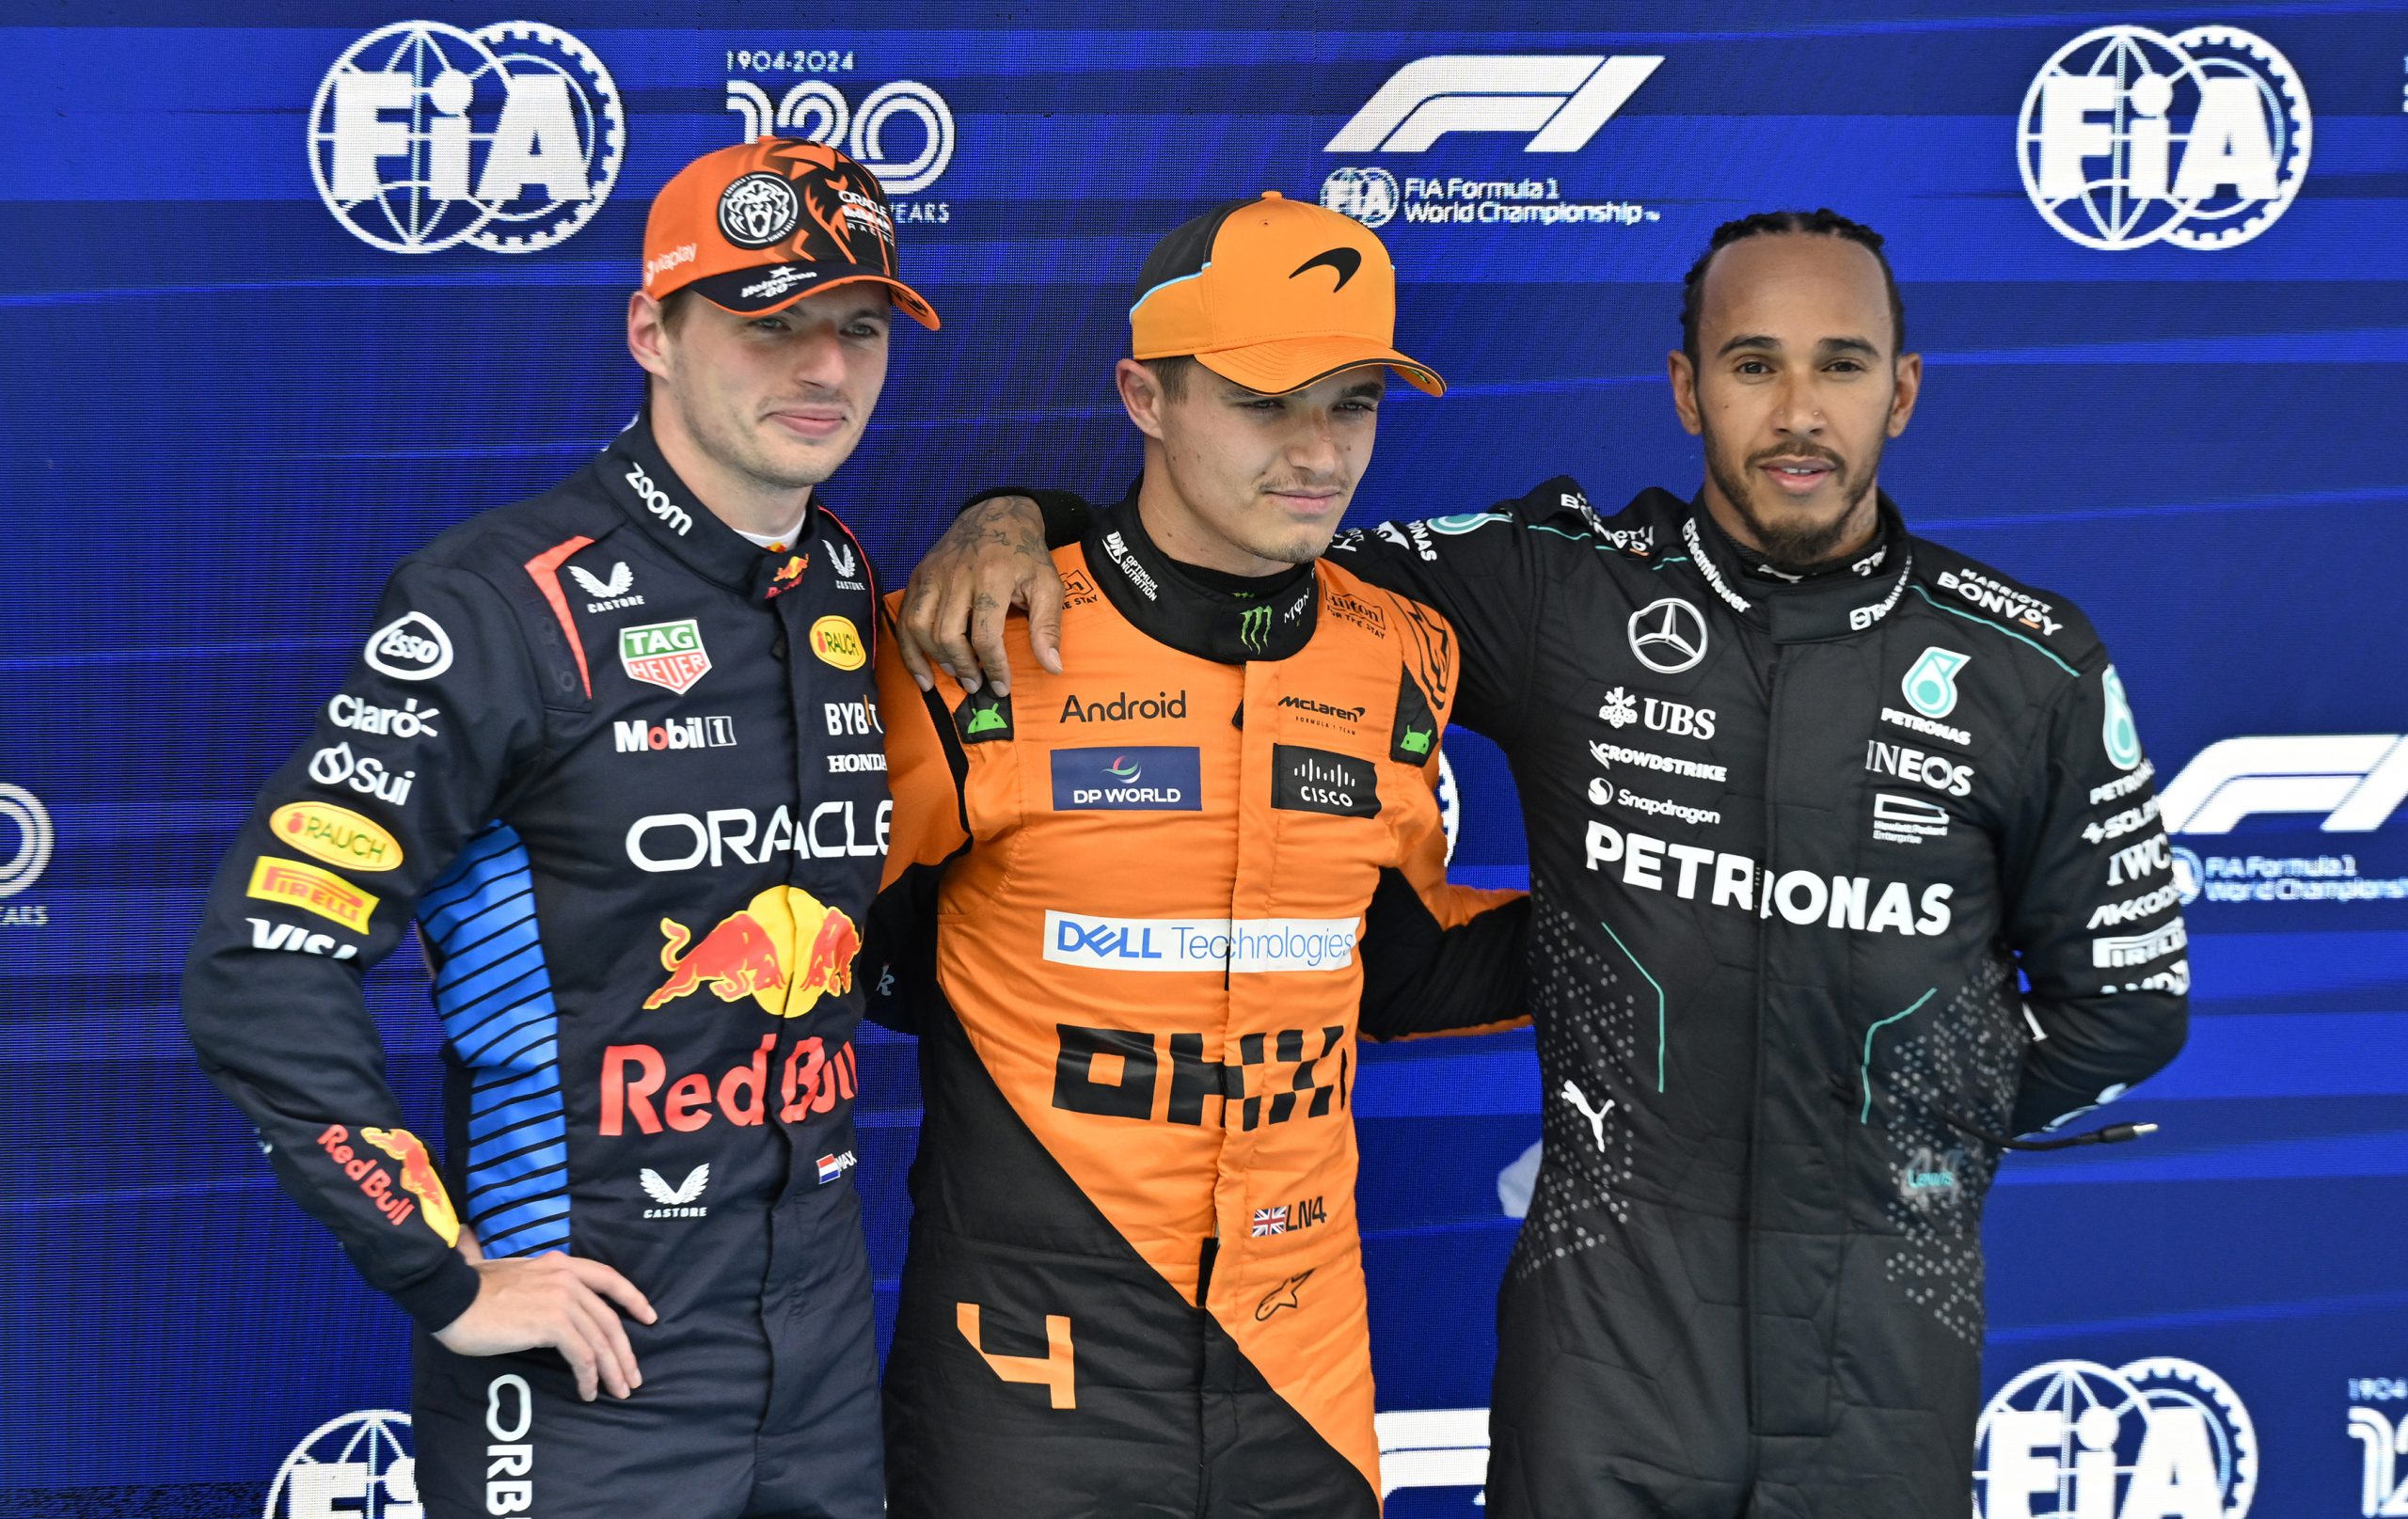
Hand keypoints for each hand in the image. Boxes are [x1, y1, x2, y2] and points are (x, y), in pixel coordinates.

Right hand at [434, 1252, 657, 1400]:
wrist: (451, 1297)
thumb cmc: (475, 1292)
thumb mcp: (519, 1277)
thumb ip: (543, 1286)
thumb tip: (554, 1308)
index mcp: (562, 1264)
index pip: (609, 1278)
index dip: (633, 1299)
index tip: (649, 1317)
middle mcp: (567, 1278)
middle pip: (609, 1319)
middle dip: (625, 1352)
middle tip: (632, 1377)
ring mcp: (562, 1300)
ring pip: (600, 1341)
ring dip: (612, 1370)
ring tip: (617, 1391)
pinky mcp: (552, 1324)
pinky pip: (582, 1356)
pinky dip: (588, 1377)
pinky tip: (587, 1391)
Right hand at [897, 495, 1063, 694]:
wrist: (996, 515)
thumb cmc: (1025, 554)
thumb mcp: (1047, 585)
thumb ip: (1047, 627)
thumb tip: (1052, 667)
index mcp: (992, 577)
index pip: (986, 635)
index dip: (994, 667)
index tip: (1002, 686)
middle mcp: (957, 576)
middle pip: (948, 635)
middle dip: (963, 667)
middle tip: (977, 683)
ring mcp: (932, 575)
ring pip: (920, 628)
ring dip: (936, 659)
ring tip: (956, 674)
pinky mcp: (918, 576)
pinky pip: (904, 618)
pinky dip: (909, 650)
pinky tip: (922, 673)